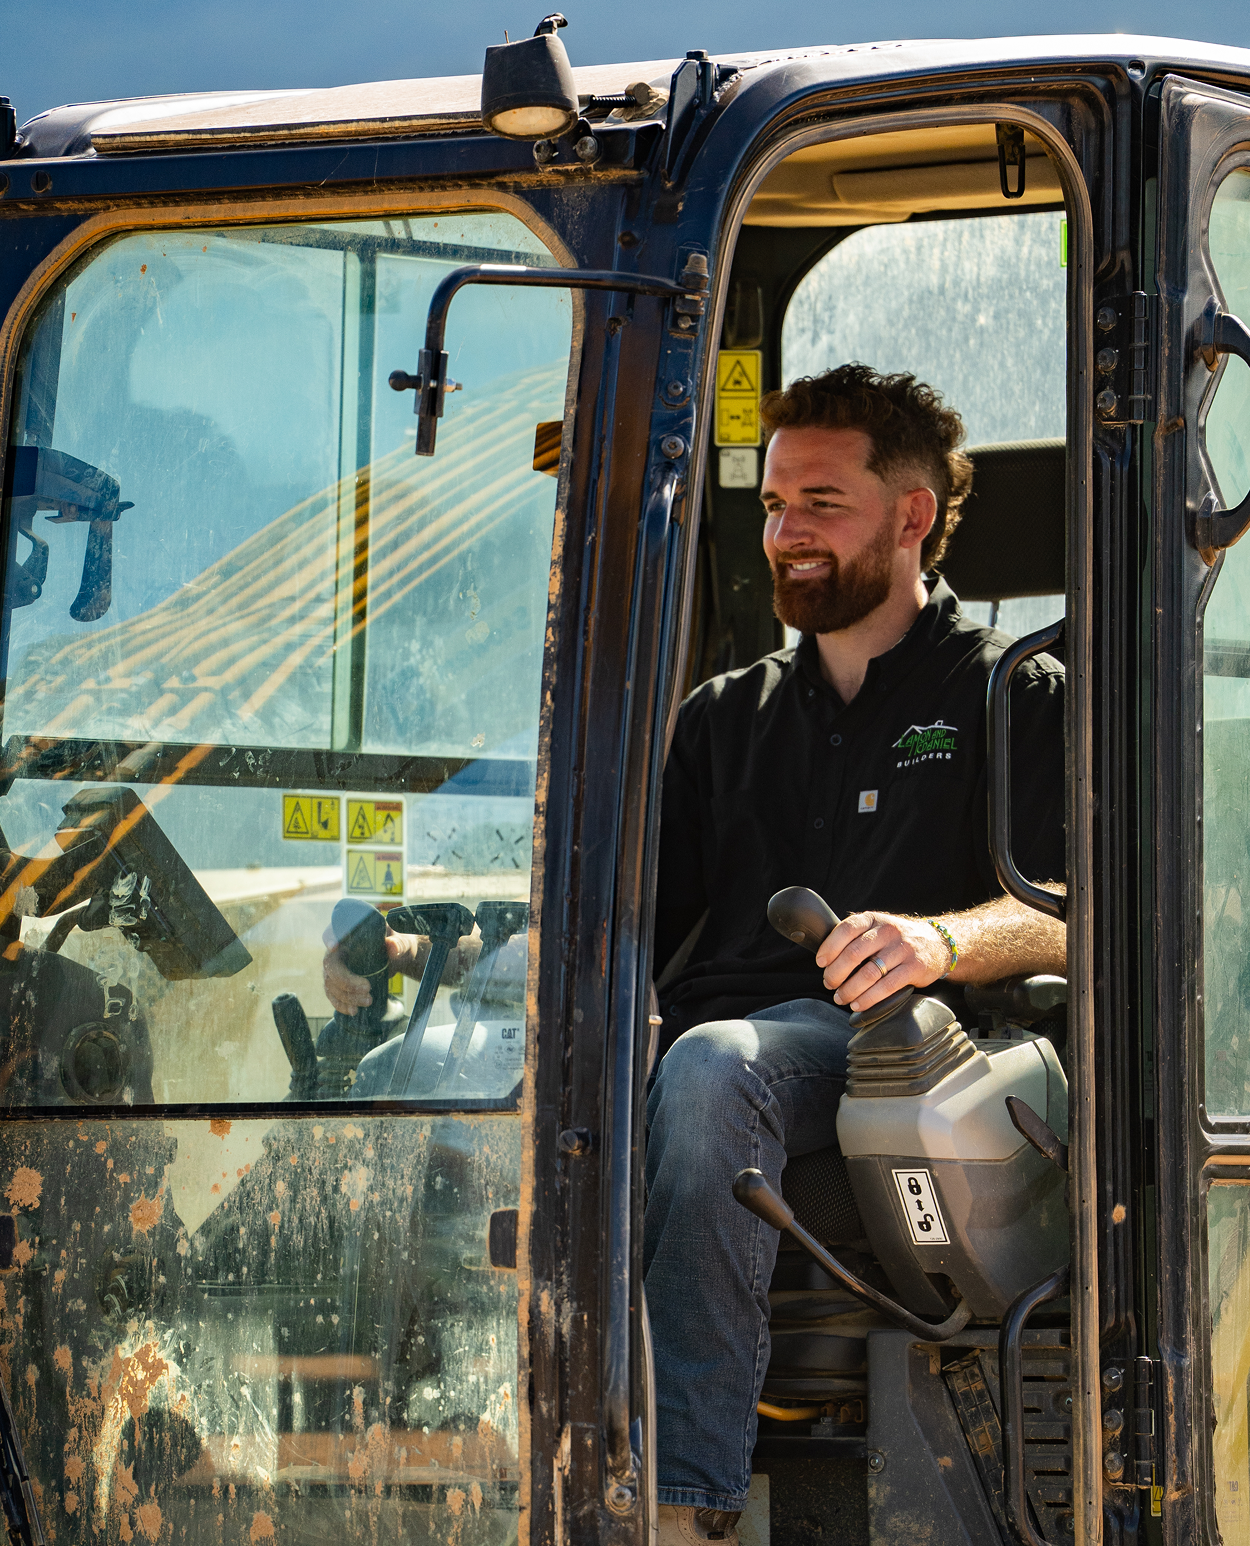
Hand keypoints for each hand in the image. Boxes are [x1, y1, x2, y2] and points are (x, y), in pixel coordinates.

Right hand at [321, 929, 418, 1016]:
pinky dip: (341, 1005)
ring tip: (368, 1001)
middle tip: (367, 988)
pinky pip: (332, 995)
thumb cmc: (396, 945)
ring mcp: (335, 967)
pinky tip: (353, 1011)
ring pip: (330, 983)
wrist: (397, 960)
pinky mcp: (337, 983)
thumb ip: (398, 943)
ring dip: (347, 996)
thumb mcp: (401, 942)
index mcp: (350, 932)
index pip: (333, 931)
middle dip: (346, 980)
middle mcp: (338, 949)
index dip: (330, 938)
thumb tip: (393, 948)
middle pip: (330, 964)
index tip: (334, 946)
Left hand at [814, 911, 949, 1012]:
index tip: (820, 963)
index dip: (829, 948)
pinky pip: (887, 986)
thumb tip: (825, 958)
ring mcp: (902, 949)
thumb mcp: (877, 928)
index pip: (846, 929)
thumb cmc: (897, 940)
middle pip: (854, 953)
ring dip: (850, 989)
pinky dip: (869, 998)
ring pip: (869, 973)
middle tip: (829, 984)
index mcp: (873, 919)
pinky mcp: (914, 967)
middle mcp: (887, 931)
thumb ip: (856, 937)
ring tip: (841, 997)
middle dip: (836, 973)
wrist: (937, 943)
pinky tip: (859, 1004)